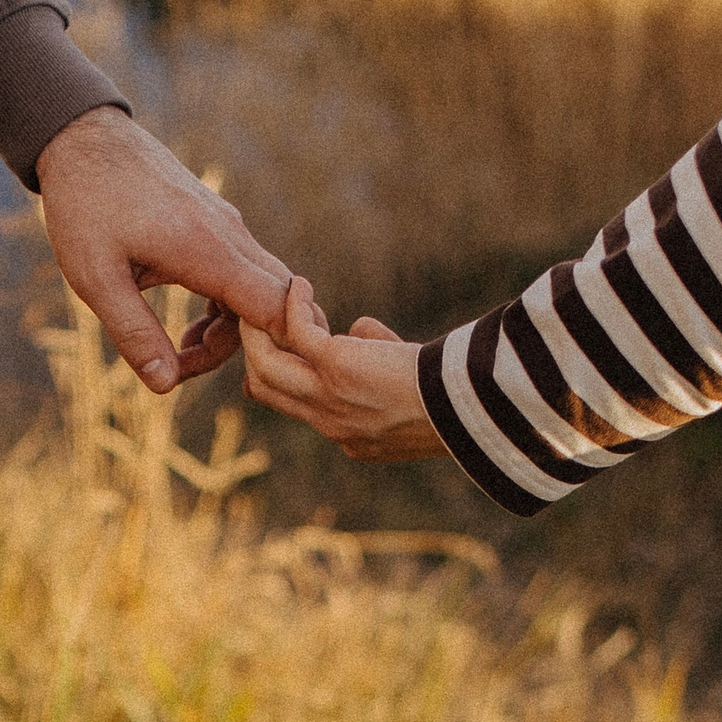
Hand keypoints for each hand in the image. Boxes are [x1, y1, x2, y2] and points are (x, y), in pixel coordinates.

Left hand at [36, 106, 290, 392]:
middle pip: (275, 304)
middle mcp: (229, 234)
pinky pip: (245, 272)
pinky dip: (228, 307)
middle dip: (244, 348)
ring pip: (262, 289)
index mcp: (206, 249)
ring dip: (231, 329)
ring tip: (178, 350)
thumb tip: (165, 386)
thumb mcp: (96, 278)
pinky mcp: (217, 221)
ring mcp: (227, 224)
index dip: (271, 350)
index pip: (276, 309)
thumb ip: (134, 333)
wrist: (82, 138)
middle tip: (184, 364)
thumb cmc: (84, 205)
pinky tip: (189, 323)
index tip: (216, 369)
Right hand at [240, 279, 446, 459]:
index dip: (279, 375)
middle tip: (254, 318)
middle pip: (265, 389)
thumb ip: (380, 356)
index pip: (296, 409)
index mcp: (349, 436)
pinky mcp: (334, 365)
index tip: (280, 344)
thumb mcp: (407, 389)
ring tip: (261, 299)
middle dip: (255, 351)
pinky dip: (294, 304)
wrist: (467, 410)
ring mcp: (327, 397)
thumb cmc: (452, 399)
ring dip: (258, 329)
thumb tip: (360, 327)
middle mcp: (330, 424)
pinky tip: (301, 285)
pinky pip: (296, 331)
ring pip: (266, 365)